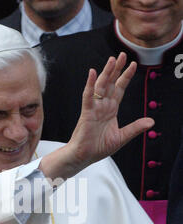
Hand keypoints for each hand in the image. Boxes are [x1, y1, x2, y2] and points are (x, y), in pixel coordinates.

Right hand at [40, 53, 153, 180]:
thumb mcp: (122, 137)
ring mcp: (94, 108)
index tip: (133, 64)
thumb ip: (135, 128)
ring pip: (100, 86)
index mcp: (111, 110)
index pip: (119, 89)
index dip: (126, 77)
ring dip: (106, 72)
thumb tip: (151, 122)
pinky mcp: (86, 112)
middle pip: (110, 83)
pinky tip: (92, 73)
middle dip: (116, 69)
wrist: (84, 156)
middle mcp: (103, 106)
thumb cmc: (98, 148)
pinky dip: (89, 84)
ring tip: (112, 60)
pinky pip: (88, 96)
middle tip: (122, 55)